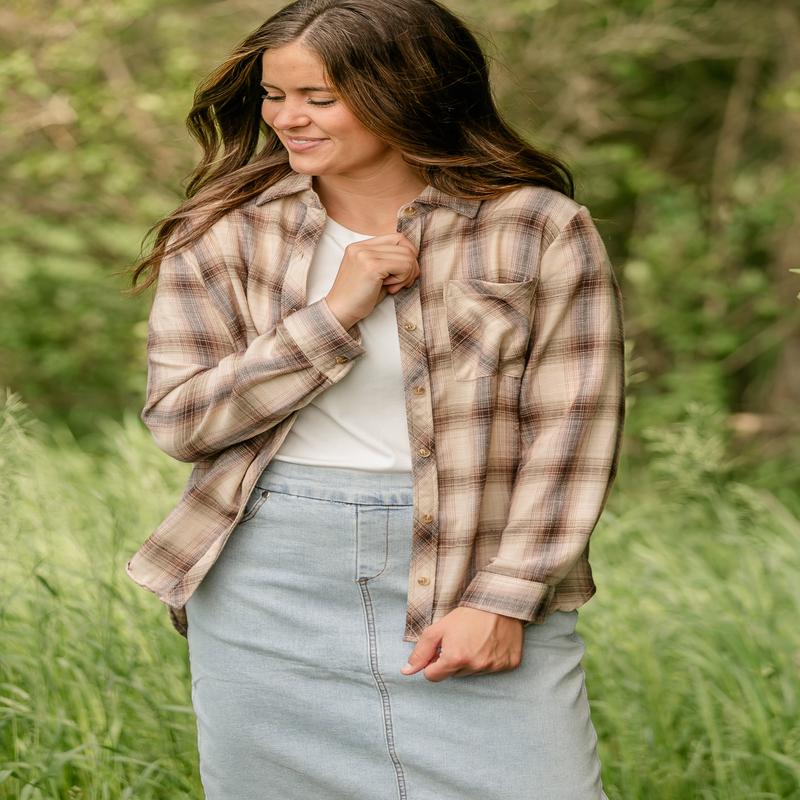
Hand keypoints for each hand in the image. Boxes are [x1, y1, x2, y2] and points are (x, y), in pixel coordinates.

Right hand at [325, 233, 419, 328]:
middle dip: (411, 266)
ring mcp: (365, 254)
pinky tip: (390, 288)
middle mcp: (361, 246)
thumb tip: (413, 257)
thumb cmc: (359, 298)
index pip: (397, 238)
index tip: (402, 274)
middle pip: (405, 245)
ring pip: (407, 256)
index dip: (407, 255)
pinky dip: (403, 279)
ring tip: (393, 287)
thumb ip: (389, 261)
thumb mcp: (374, 274)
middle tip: (401, 283)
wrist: (340, 312)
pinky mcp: (372, 266)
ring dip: (407, 275)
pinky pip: (404, 266)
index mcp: (360, 246)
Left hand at [400, 607, 523, 681]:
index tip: (440, 651)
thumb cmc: (467, 614)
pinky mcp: (509, 665)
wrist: (499, 602)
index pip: (433, 676)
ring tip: (476, 640)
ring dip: (471, 661)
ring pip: (472, 672)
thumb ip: (420, 651)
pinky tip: (491, 643)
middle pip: (453, 674)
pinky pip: (493, 669)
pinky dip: (490, 659)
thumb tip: (406, 671)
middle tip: (460, 641)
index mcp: (455, 659)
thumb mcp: (438, 628)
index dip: (433, 663)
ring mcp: (493, 667)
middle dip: (453, 661)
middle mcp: (475, 667)